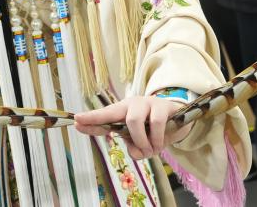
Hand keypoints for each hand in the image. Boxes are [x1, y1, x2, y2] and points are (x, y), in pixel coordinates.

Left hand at [74, 95, 191, 159]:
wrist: (180, 120)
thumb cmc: (154, 132)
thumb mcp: (142, 144)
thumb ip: (136, 150)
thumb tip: (137, 153)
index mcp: (122, 113)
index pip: (104, 117)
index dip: (91, 120)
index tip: (76, 122)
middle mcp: (131, 105)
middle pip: (114, 113)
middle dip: (115, 129)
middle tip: (137, 149)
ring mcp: (146, 103)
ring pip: (134, 121)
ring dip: (142, 141)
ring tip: (151, 150)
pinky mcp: (162, 105)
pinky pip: (156, 123)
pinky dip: (157, 139)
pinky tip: (160, 144)